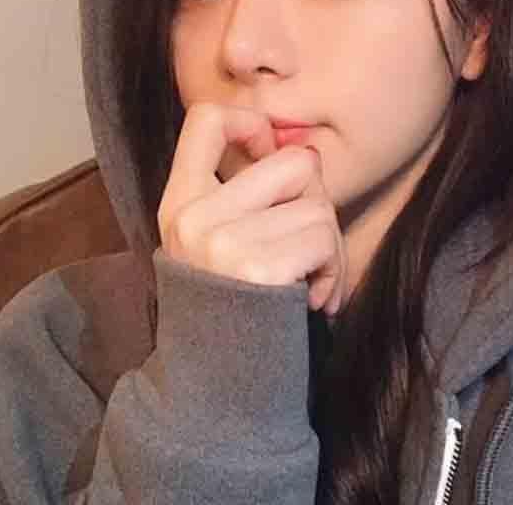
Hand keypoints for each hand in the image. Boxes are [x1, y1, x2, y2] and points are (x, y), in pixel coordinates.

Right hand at [157, 101, 345, 314]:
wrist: (216, 392)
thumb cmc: (231, 310)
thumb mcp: (215, 244)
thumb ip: (244, 195)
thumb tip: (304, 154)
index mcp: (179, 202)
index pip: (205, 120)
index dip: (251, 123)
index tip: (268, 154)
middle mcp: (194, 216)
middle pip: (296, 163)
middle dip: (319, 202)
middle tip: (310, 242)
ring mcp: (222, 242)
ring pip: (320, 205)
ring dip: (331, 246)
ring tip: (312, 278)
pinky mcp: (257, 269)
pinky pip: (324, 238)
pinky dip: (333, 270)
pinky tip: (313, 298)